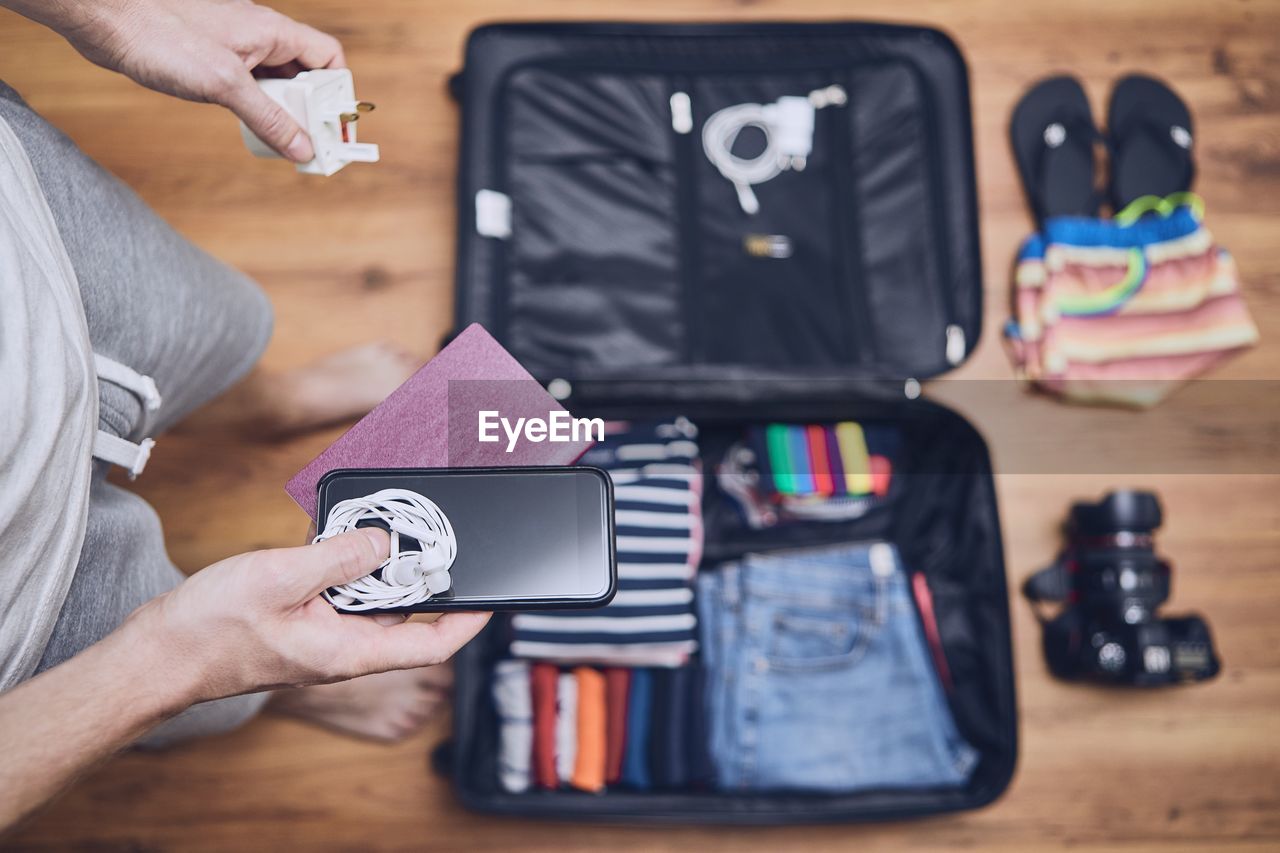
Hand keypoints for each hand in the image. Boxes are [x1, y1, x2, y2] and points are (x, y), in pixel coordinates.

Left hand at [8, 0, 343, 160]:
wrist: (106, 17)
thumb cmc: (162, 35)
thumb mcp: (225, 85)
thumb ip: (270, 118)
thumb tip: (303, 149)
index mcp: (272, 31)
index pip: (328, 58)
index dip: (338, 92)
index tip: (335, 125)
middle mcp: (259, 36)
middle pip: (305, 75)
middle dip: (311, 110)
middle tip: (309, 144)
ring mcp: (235, 47)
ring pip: (276, 83)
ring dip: (283, 112)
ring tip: (282, 141)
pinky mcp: (212, 59)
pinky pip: (250, 86)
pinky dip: (257, 108)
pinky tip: (249, 126)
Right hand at [130, 527, 489, 703]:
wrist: (159, 652)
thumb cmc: (210, 629)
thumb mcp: (281, 579)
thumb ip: (339, 558)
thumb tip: (386, 540)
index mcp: (349, 651)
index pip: (430, 644)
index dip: (467, 621)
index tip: (491, 595)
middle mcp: (345, 646)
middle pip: (406, 611)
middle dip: (422, 572)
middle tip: (432, 530)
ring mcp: (325, 633)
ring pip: (374, 594)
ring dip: (382, 561)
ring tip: (385, 521)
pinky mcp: (306, 617)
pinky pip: (343, 589)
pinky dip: (350, 560)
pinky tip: (340, 532)